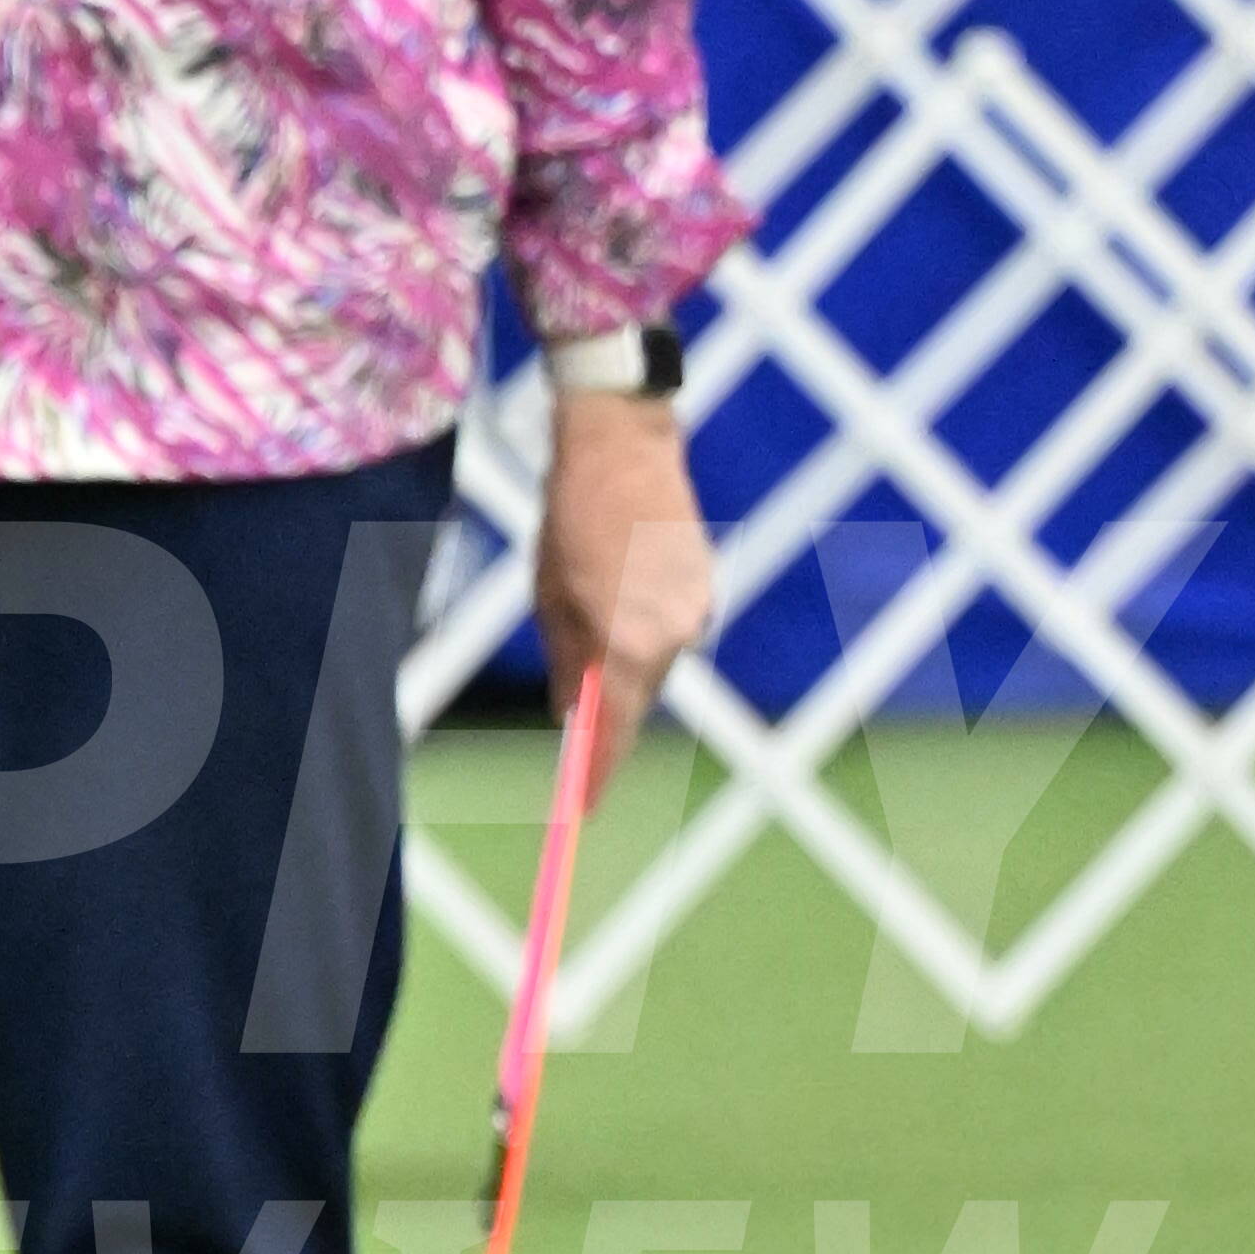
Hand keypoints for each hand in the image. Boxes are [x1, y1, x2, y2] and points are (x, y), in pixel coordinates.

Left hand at [537, 382, 708, 790]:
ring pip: (654, 664)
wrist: (622, 447)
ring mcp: (694, 608)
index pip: (613, 727)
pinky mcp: (704, 586)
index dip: (597, 771)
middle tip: (579, 737)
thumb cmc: (572, 521)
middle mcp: (671, 633)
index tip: (583, 806)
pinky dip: (643, 634)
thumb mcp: (550, 599)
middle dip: (607, 716)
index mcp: (625, 640)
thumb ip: (564, 662)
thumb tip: (567, 714)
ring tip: (589, 627)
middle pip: (637, 699)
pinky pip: (669, 631)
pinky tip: (619, 602)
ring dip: (623, 666)